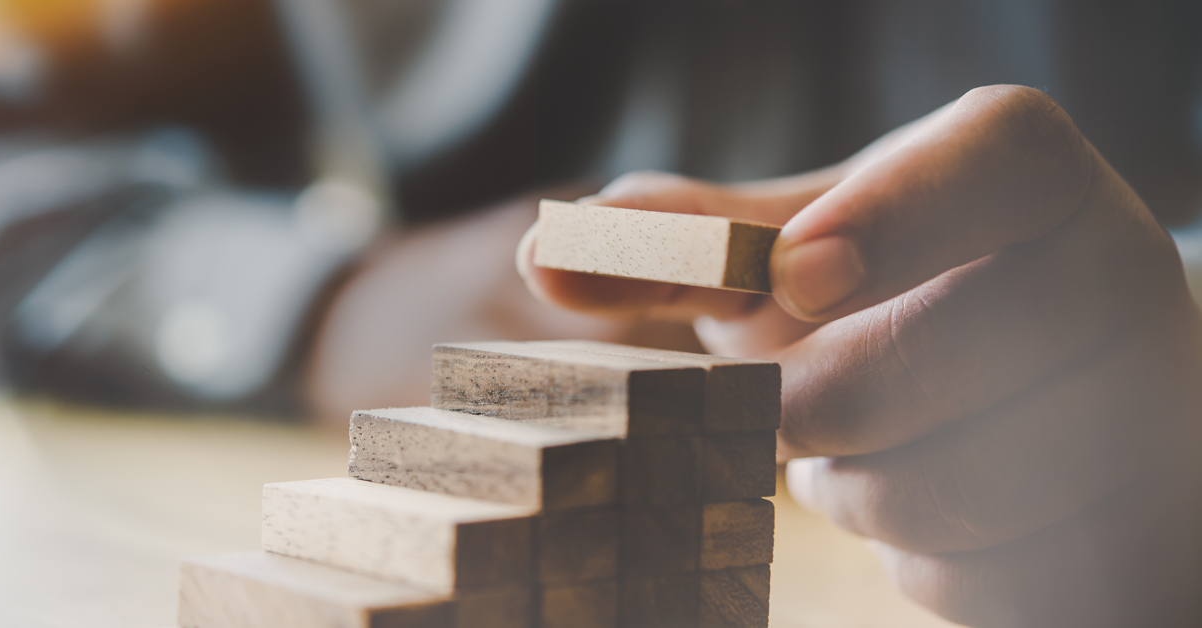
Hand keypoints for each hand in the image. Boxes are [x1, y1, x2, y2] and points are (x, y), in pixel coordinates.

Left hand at [519, 85, 1201, 626]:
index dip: (890, 215)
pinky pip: (1000, 575)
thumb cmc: (880, 301)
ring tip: (867, 450)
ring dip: (863, 490)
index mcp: (1026, 177)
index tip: (787, 276)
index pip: (999, 157)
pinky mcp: (1148, 522)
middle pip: (955, 352)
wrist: (1013, 384)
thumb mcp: (784, 256)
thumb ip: (675, 245)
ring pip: (971, 486)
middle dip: (824, 402)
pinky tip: (926, 505)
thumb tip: (545, 253)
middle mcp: (1119, 272)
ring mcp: (1153, 405)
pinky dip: (922, 557)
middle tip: (785, 409)